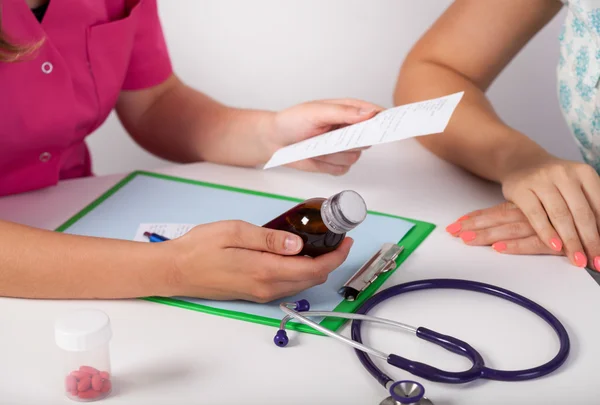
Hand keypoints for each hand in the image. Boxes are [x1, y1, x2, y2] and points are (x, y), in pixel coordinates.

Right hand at [165, 220, 352, 301]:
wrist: (174, 271)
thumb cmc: (199, 248)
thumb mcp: (235, 232)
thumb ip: (268, 238)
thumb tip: (297, 243)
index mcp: (264, 271)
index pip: (314, 269)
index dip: (336, 256)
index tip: (345, 240)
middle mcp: (266, 288)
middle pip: (312, 279)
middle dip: (331, 261)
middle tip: (336, 238)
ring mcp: (260, 293)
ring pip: (301, 284)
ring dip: (317, 267)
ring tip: (321, 243)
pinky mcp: (253, 292)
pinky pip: (287, 285)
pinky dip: (301, 272)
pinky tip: (297, 254)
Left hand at [265, 99, 383, 174]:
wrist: (275, 140)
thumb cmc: (292, 120)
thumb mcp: (316, 112)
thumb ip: (343, 112)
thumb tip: (370, 113)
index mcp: (349, 110)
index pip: (375, 114)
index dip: (385, 120)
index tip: (389, 125)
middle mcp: (349, 129)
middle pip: (368, 139)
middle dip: (350, 140)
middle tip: (332, 135)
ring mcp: (344, 147)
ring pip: (354, 156)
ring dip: (333, 154)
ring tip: (316, 145)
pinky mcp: (336, 163)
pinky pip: (342, 169)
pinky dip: (327, 165)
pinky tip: (316, 156)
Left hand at [445, 157, 599, 270]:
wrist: (598, 211)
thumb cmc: (571, 216)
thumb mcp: (545, 216)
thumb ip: (524, 221)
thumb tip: (496, 234)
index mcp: (531, 206)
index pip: (498, 211)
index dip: (476, 217)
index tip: (455, 224)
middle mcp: (536, 212)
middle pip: (500, 219)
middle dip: (474, 226)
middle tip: (452, 233)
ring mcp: (547, 225)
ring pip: (512, 229)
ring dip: (488, 235)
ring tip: (467, 240)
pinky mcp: (560, 241)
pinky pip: (536, 243)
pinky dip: (517, 246)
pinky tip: (500, 249)